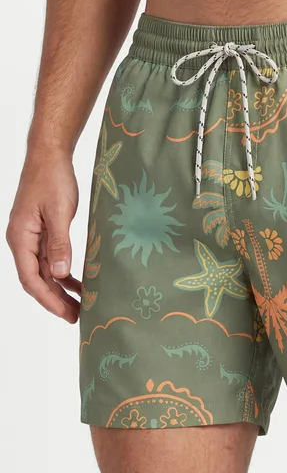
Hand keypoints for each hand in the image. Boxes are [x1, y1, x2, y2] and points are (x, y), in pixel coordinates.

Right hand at [6, 152, 81, 322]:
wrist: (49, 155)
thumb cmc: (52, 179)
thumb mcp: (58, 212)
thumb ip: (59, 243)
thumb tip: (60, 274)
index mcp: (20, 238)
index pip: (30, 278)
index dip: (48, 299)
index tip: (65, 313)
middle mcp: (22, 241)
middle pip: (37, 280)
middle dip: (56, 300)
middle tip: (77, 317)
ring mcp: (32, 237)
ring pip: (45, 272)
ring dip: (61, 289)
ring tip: (80, 306)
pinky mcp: (43, 232)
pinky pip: (51, 259)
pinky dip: (64, 273)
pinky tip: (78, 282)